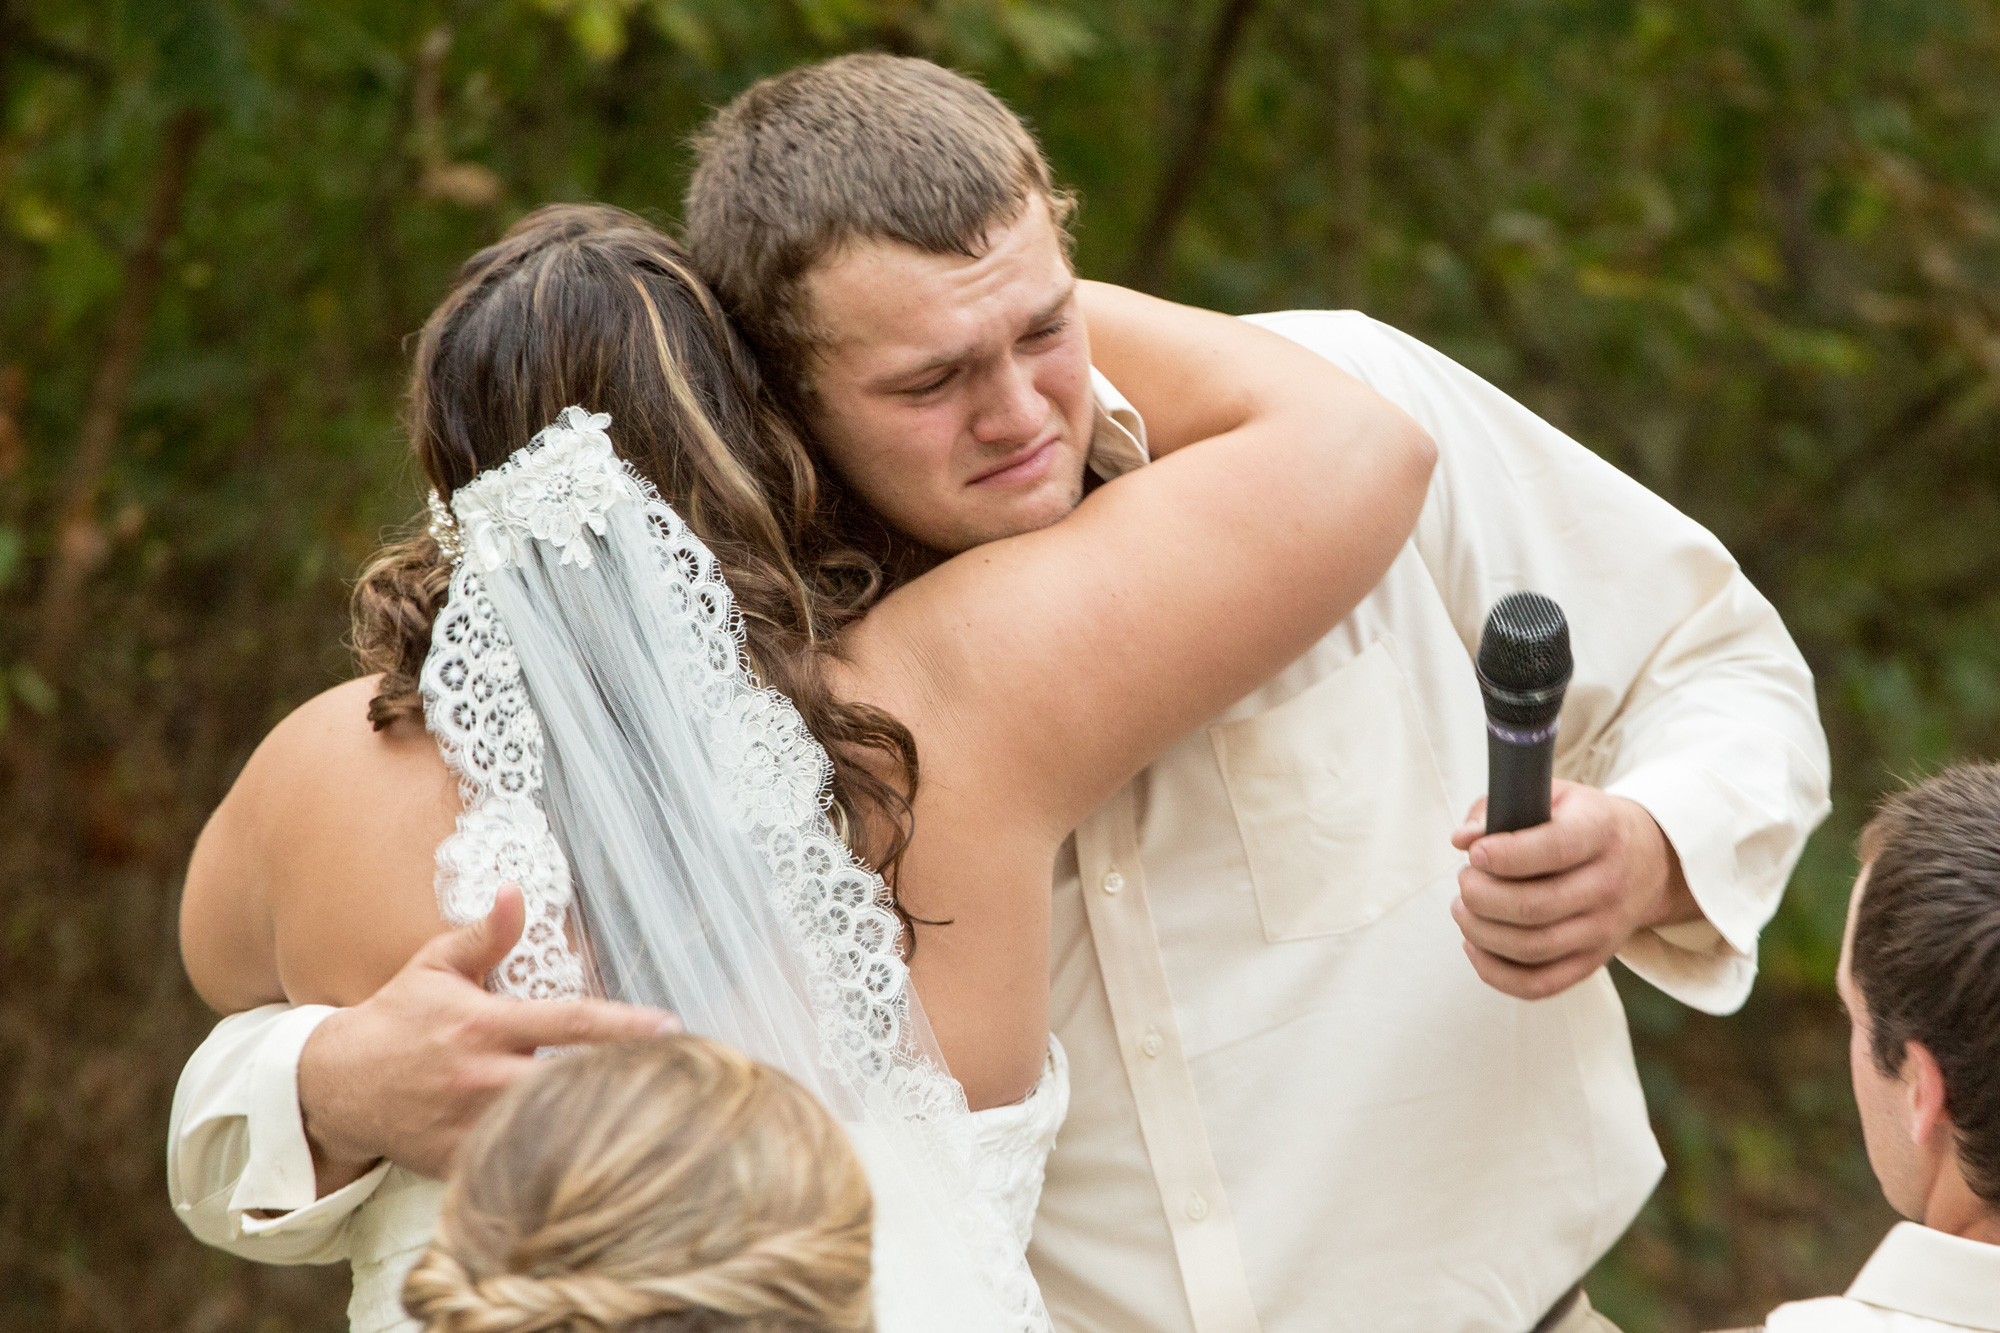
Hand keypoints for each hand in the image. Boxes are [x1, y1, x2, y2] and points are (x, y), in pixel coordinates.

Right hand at [297, 885, 676, 1188]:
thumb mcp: (436, 967)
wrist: (335, 1085)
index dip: (625, 1026)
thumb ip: (485, 936)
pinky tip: (598, 1155)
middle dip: (624, 1081)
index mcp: (485, 1024)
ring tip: (654, 1115)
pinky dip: (555, 1158)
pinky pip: (519, 1162)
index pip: (570, 1023)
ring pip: (551, 1127)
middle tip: (680, 1078)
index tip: (670, 1027)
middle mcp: (482, 1075)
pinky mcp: (459, 1160)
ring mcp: (471, 1123)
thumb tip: (517, 892)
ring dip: (598, 1121)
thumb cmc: (398, 1019)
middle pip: (572, 1081)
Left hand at [1449, 781, 1698, 1000]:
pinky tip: (1474, 945)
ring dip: (1480, 932)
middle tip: (1464, 880)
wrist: (1648, 861)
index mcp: (1600, 833)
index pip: (1554, 849)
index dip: (1505, 855)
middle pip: (1533, 907)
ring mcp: (1603, 930)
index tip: (1474, 854)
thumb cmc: (1584, 823)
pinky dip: (1495, 972)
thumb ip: (1503, 805)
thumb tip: (1463, 838)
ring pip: (1531, 948)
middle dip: (1480, 895)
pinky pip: (1539, 984)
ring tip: (1462, 908)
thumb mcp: (1555, 796)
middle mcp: (1607, 885)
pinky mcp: (1591, 962)